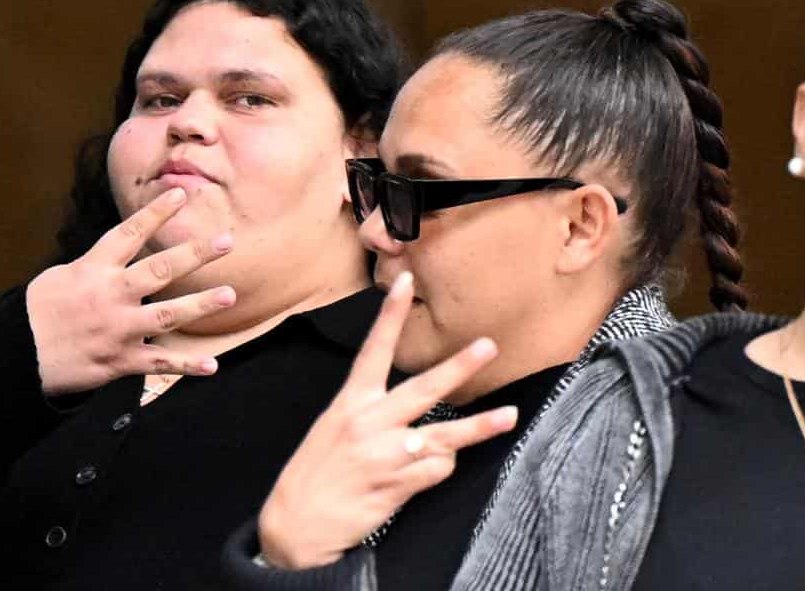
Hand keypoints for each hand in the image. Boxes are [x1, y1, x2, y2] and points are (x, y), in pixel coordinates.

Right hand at [27, 187, 235, 394]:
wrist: (18, 355)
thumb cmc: (35, 313)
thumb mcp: (58, 277)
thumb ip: (93, 266)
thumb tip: (117, 256)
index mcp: (94, 270)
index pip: (130, 234)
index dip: (156, 213)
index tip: (181, 195)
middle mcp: (111, 296)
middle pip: (159, 270)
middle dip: (195, 254)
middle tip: (226, 242)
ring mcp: (119, 329)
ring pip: (167, 314)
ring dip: (200, 305)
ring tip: (229, 295)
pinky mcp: (120, 361)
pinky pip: (158, 363)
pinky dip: (185, 366)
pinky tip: (211, 366)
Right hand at [257, 272, 517, 569]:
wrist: (295, 523)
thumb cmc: (316, 473)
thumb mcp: (333, 431)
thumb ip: (372, 417)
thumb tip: (419, 422)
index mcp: (349, 403)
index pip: (373, 350)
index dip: (390, 314)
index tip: (405, 281)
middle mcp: (367, 423)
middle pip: (422, 389)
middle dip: (457, 367)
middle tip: (487, 345)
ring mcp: (383, 454)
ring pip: (443, 435)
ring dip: (479, 427)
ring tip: (509, 416)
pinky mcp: (395, 484)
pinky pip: (434, 469)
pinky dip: (437, 468)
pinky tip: (424, 472)